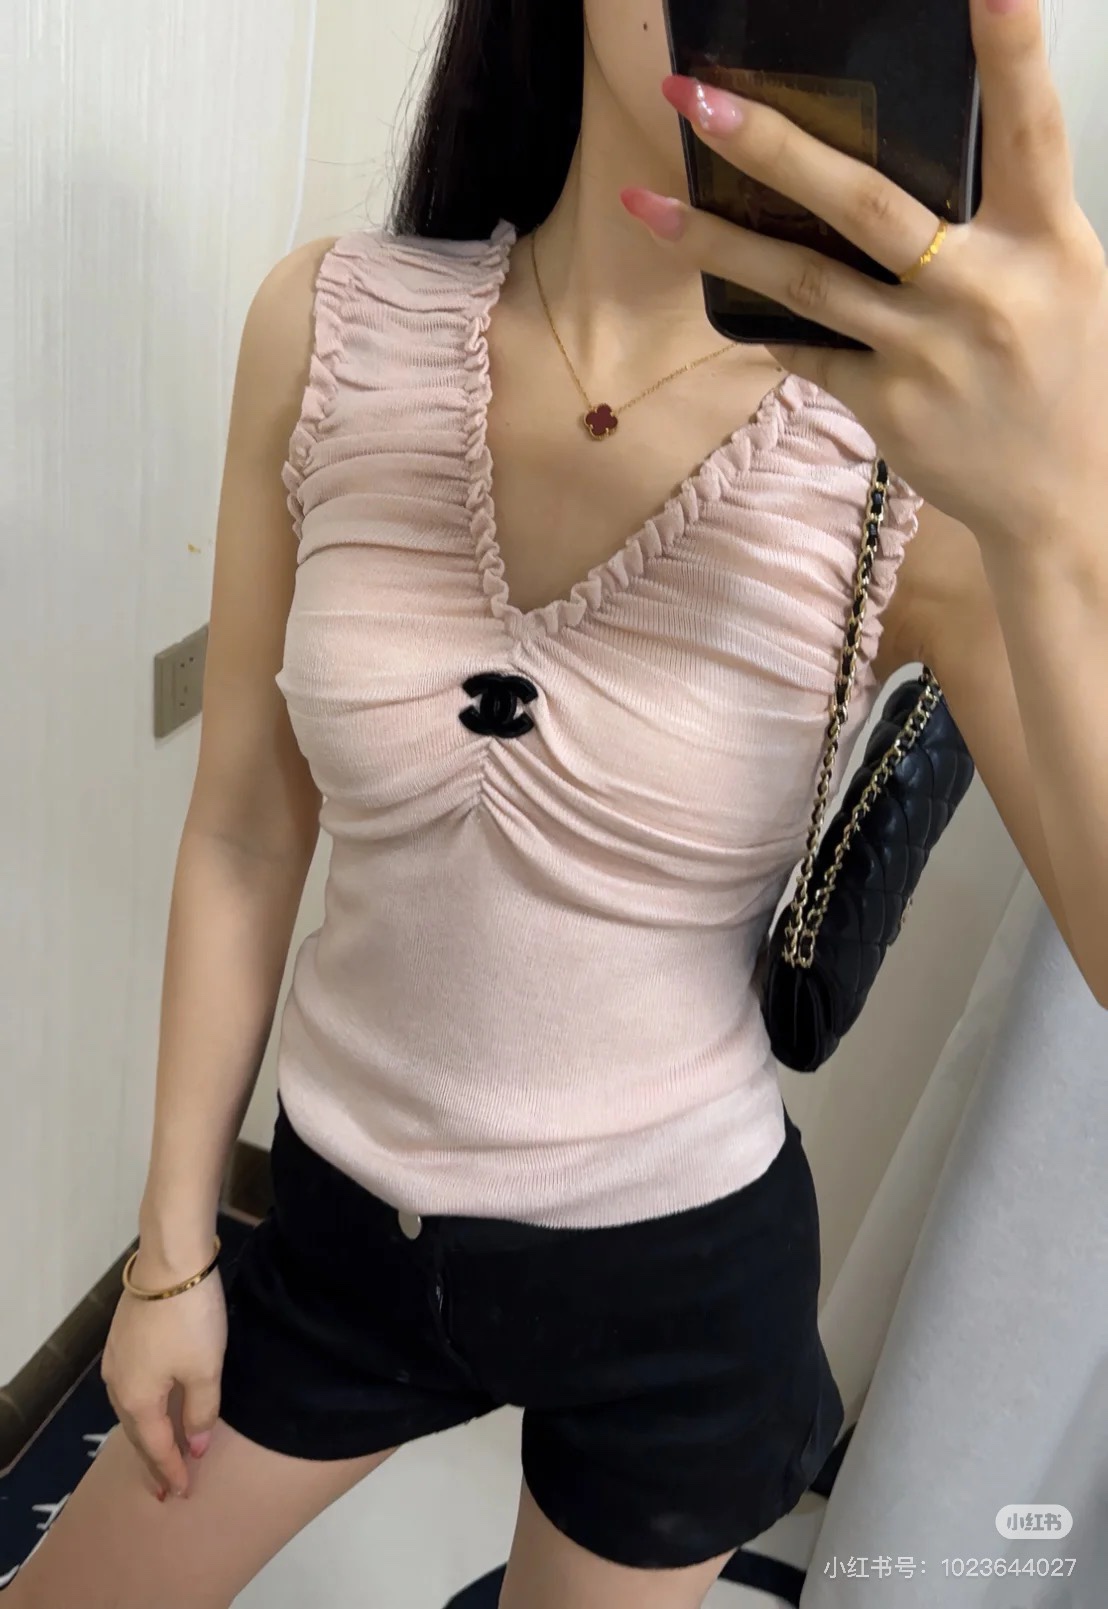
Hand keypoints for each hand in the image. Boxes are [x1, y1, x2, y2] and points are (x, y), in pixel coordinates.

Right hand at [100, 1258, 226, 1501]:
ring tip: (160, 1454)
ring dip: (147, 1434)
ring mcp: (116, 1359)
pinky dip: (144, 1408)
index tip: (183, 1493)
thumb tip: (195, 1447)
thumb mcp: (205, 1369)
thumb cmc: (189, 1319)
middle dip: (153, 1461)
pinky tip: (152, 1408)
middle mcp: (118, 1384)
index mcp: (137, 1399)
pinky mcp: (123, 1338)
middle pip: (137, 1433)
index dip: (171, 1471)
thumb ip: (201, 1412)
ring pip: (131, 1410)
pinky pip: (131, 1388)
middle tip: (164, 1490)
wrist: (170, 1261)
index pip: (156, 1447)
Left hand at [623, 0, 1107, 550]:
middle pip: (866, 203)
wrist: (1064, 501)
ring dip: (717, 242)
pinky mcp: (886, 404)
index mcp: (1049, 241)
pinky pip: (806, 351)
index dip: (1012, 49)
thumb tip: (915, 164)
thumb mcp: (1064, 280)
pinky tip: (719, 295)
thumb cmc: (1068, 376)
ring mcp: (927, 352)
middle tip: (695, 99)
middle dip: (774, 146)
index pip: (1032, 127)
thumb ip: (1003, 222)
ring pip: (804, 283)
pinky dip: (764, 322)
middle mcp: (984, 291)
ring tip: (644, 206)